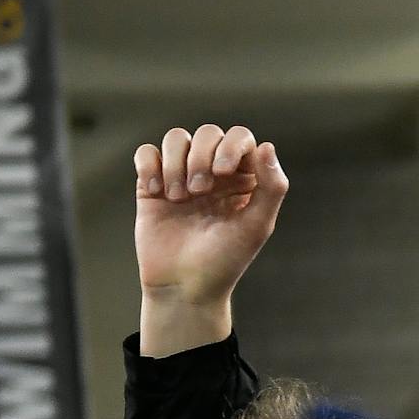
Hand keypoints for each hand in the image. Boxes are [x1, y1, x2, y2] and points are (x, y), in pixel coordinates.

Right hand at [134, 126, 287, 356]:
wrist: (184, 285)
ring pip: (176, 138)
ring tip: (179, 197)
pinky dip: (149, 166)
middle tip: (200, 192)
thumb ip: (271, 187)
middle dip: (202, 156)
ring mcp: (182, 176)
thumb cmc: (225, 259)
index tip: (223, 171)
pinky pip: (147, 153)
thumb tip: (266, 145)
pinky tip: (156, 192)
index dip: (231, 146)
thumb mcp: (256, 226)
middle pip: (207, 133)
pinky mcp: (152, 185)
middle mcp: (214, 173)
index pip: (240, 138)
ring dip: (176, 162)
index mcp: (244, 179)